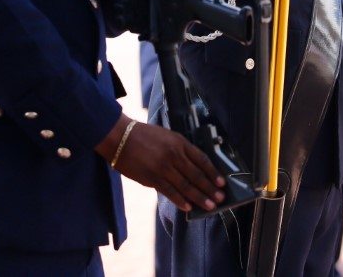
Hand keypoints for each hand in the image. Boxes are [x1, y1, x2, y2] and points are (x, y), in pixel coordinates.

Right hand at [97, 117, 224, 212]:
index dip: (213, 172)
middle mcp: (174, 155)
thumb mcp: (167, 136)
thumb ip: (180, 149)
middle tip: (221, 198)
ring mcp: (163, 168)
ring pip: (186, 186)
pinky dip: (180, 200)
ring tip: (210, 206)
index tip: (222, 182)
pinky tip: (188, 206)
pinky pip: (170, 192)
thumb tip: (194, 166)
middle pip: (196, 175)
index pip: (201, 160)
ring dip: (199, 197)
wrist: (120, 137)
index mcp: (180, 143)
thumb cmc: (144, 135)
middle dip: (210, 188)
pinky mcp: (152, 178)